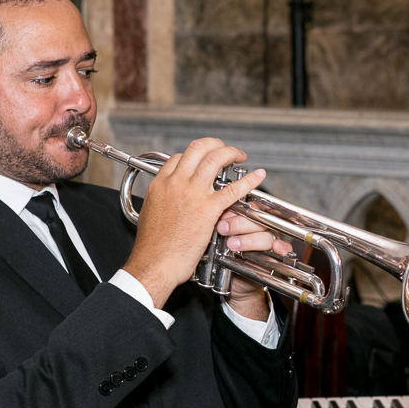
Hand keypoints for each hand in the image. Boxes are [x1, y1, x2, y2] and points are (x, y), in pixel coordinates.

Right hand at [124, 138, 268, 307]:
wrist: (156, 263)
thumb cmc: (153, 247)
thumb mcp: (150, 213)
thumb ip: (162, 201)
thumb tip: (168, 200)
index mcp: (160, 184)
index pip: (179, 157)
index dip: (194, 156)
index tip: (203, 161)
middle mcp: (176, 183)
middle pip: (198, 148)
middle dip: (215, 144)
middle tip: (225, 150)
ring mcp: (193, 194)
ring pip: (215, 159)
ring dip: (231, 152)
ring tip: (239, 156)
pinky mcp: (209, 209)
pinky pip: (233, 189)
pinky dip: (249, 180)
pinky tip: (258, 176)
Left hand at [216, 212, 293, 320]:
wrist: (235, 282)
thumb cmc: (227, 258)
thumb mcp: (220, 241)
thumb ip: (221, 227)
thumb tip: (216, 215)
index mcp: (249, 220)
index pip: (248, 208)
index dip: (236, 210)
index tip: (222, 215)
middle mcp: (261, 228)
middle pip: (257, 219)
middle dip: (239, 224)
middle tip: (223, 229)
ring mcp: (271, 241)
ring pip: (266, 235)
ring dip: (250, 239)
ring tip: (232, 245)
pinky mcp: (278, 255)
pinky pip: (285, 248)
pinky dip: (281, 247)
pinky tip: (275, 247)